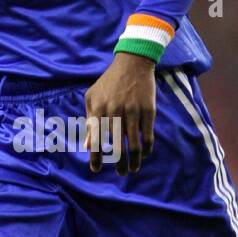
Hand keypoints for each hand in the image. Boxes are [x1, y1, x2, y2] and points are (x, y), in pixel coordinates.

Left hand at [84, 53, 155, 175]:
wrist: (132, 63)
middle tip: (121, 173)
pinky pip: (148, 136)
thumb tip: (88, 146)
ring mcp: (133, 112)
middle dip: (119, 164)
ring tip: (133, 168)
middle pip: (117, 146)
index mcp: (99, 109)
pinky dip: (146, 148)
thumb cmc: (108, 83)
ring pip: (134, 144)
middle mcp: (115, 112)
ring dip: (134, 161)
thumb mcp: (92, 97)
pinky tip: (144, 154)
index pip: (97, 140)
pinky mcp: (148, 111)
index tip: (96, 169)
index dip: (96, 157)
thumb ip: (90, 121)